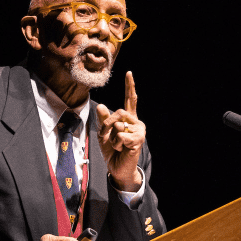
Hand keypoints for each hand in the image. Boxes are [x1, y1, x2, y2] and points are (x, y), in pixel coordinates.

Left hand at [97, 71, 145, 191]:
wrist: (118, 168)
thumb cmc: (112, 150)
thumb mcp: (104, 133)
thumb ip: (103, 120)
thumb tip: (100, 105)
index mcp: (128, 119)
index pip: (130, 100)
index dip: (129, 86)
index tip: (128, 73)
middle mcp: (136, 122)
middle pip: (119, 112)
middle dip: (108, 124)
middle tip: (106, 136)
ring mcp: (139, 130)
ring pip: (119, 124)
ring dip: (113, 137)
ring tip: (118, 145)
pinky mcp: (139, 139)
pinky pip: (122, 135)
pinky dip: (117, 143)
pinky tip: (122, 149)